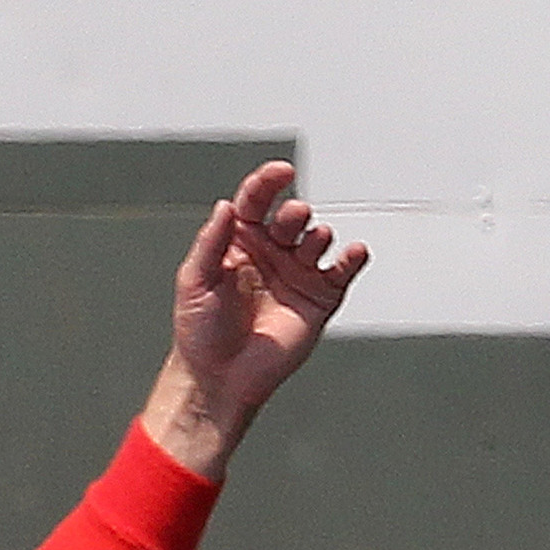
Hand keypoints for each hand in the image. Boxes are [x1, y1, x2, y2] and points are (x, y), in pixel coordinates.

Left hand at [138, 159, 367, 479]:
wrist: (220, 378)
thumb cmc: (200, 331)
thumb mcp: (195, 280)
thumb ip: (212, 241)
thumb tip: (226, 205)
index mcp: (239, 242)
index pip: (256, 201)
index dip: (268, 182)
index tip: (282, 171)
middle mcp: (271, 253)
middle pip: (290, 217)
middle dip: (294, 213)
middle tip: (294, 219)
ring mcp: (297, 274)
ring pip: (317, 239)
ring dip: (318, 234)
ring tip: (314, 240)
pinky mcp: (319, 299)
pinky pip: (341, 272)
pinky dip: (352, 259)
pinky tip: (354, 252)